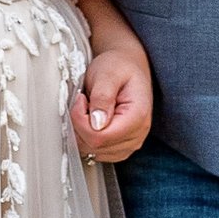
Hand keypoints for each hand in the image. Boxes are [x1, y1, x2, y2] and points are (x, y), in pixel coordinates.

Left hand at [71, 34, 152, 164]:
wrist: (128, 66)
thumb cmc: (119, 66)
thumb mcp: (108, 73)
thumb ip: (102, 97)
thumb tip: (96, 123)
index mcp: (138, 117)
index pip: (101, 137)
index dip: (81, 121)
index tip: (80, 100)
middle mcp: (137, 135)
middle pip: (95, 146)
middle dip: (80, 124)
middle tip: (83, 101)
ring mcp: (129, 144)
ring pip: (93, 151)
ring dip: (82, 131)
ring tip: (89, 108)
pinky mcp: (120, 146)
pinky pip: (95, 151)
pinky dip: (86, 136)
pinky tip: (91, 119)